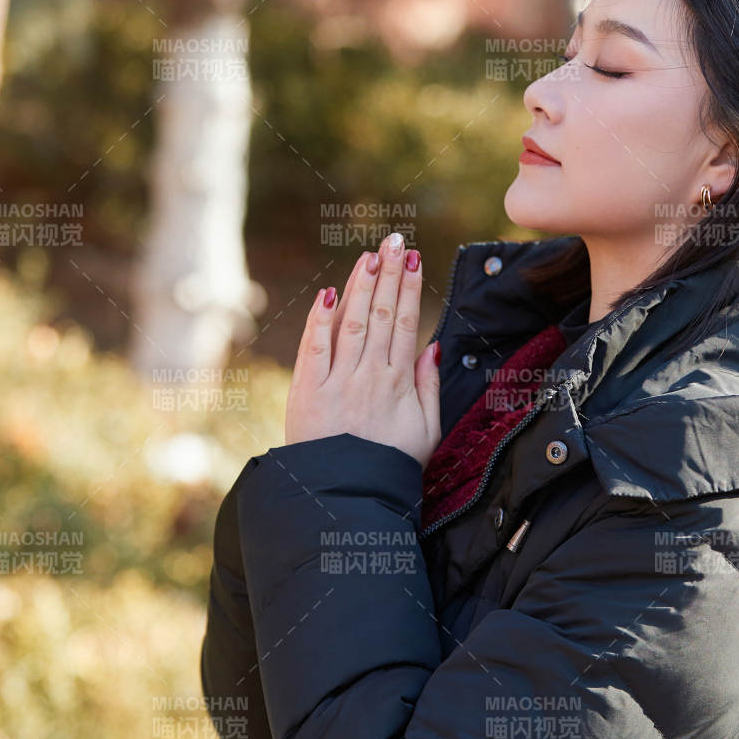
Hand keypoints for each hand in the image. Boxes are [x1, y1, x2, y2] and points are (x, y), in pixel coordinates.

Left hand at [283, 233, 441, 469]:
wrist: (348, 498)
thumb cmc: (391, 467)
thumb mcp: (427, 431)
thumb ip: (429, 386)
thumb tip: (431, 346)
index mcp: (399, 383)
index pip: (407, 322)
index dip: (410, 287)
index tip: (414, 258)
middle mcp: (370, 376)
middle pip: (382, 314)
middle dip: (388, 273)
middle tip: (394, 241)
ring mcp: (338, 381)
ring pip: (352, 323)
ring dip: (360, 286)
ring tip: (369, 256)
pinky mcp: (308, 391)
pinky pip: (314, 348)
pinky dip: (320, 319)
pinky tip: (329, 293)